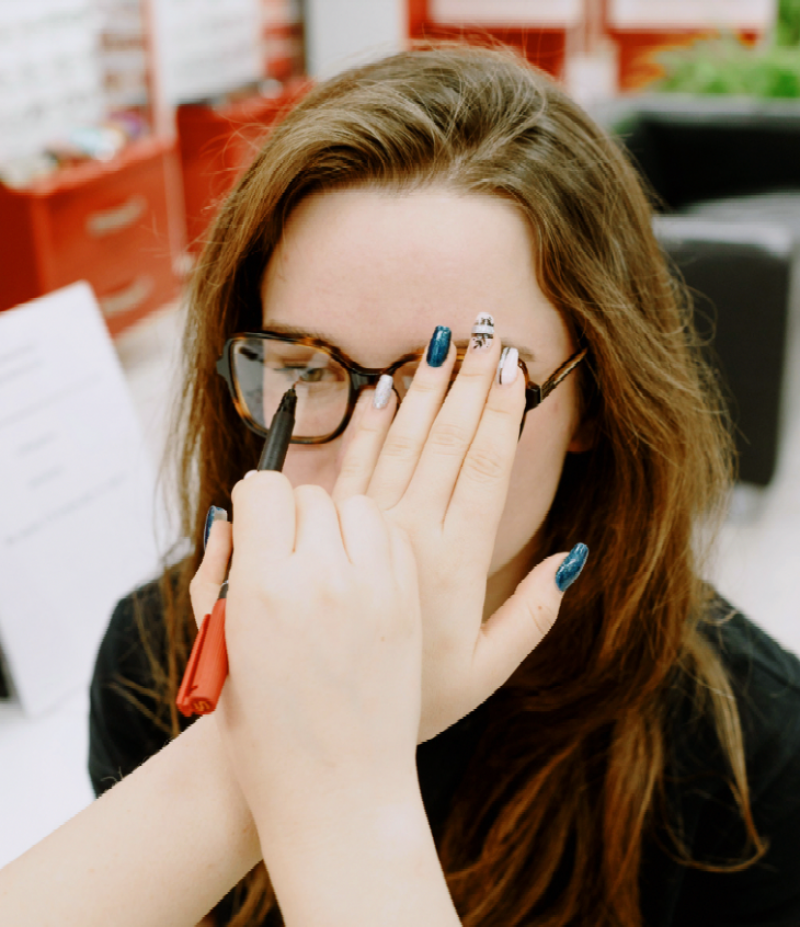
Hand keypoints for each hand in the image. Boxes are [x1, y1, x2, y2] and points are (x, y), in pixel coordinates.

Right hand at [190, 476, 422, 826]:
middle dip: (293, 513)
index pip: (266, 490)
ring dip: (338, 521)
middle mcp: (324, 580)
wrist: (337, 792)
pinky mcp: (408, 606)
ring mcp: (375, 591)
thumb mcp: (219, 649)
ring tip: (326, 560)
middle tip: (288, 551)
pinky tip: (358, 573)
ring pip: (358, 506)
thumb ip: (219, 574)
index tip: (255, 521)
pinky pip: (392, 539)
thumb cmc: (264, 733)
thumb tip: (230, 520)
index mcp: (265, 590)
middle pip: (310, 495)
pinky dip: (374, 542)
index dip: (255, 502)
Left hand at [333, 321, 585, 741]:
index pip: (486, 468)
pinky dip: (370, 425)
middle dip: (470, 384)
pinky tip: (382, 390)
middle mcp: (413, 534)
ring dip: (425, 391)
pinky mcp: (330, 535)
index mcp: (458, 561)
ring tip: (441, 344)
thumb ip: (534, 613)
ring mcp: (368, 531)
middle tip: (487, 333)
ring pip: (402, 443)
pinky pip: (352, 466)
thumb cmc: (414, 703)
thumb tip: (572, 554)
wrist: (328, 730)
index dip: (503, 414)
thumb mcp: (489, 669)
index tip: (514, 369)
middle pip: (448, 443)